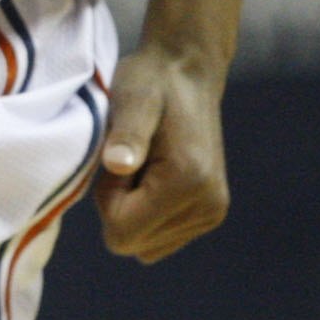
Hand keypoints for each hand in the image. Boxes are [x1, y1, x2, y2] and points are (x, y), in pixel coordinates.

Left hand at [93, 42, 230, 262]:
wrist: (187, 73)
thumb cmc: (151, 81)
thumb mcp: (132, 98)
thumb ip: (126, 133)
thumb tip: (117, 164)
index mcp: (188, 182)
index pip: (122, 234)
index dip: (107, 198)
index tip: (119, 158)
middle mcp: (208, 207)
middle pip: (133, 244)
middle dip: (119, 206)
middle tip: (131, 159)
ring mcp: (212, 214)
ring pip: (145, 246)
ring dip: (132, 211)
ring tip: (144, 164)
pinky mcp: (210, 215)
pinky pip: (159, 240)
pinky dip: (147, 214)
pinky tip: (154, 176)